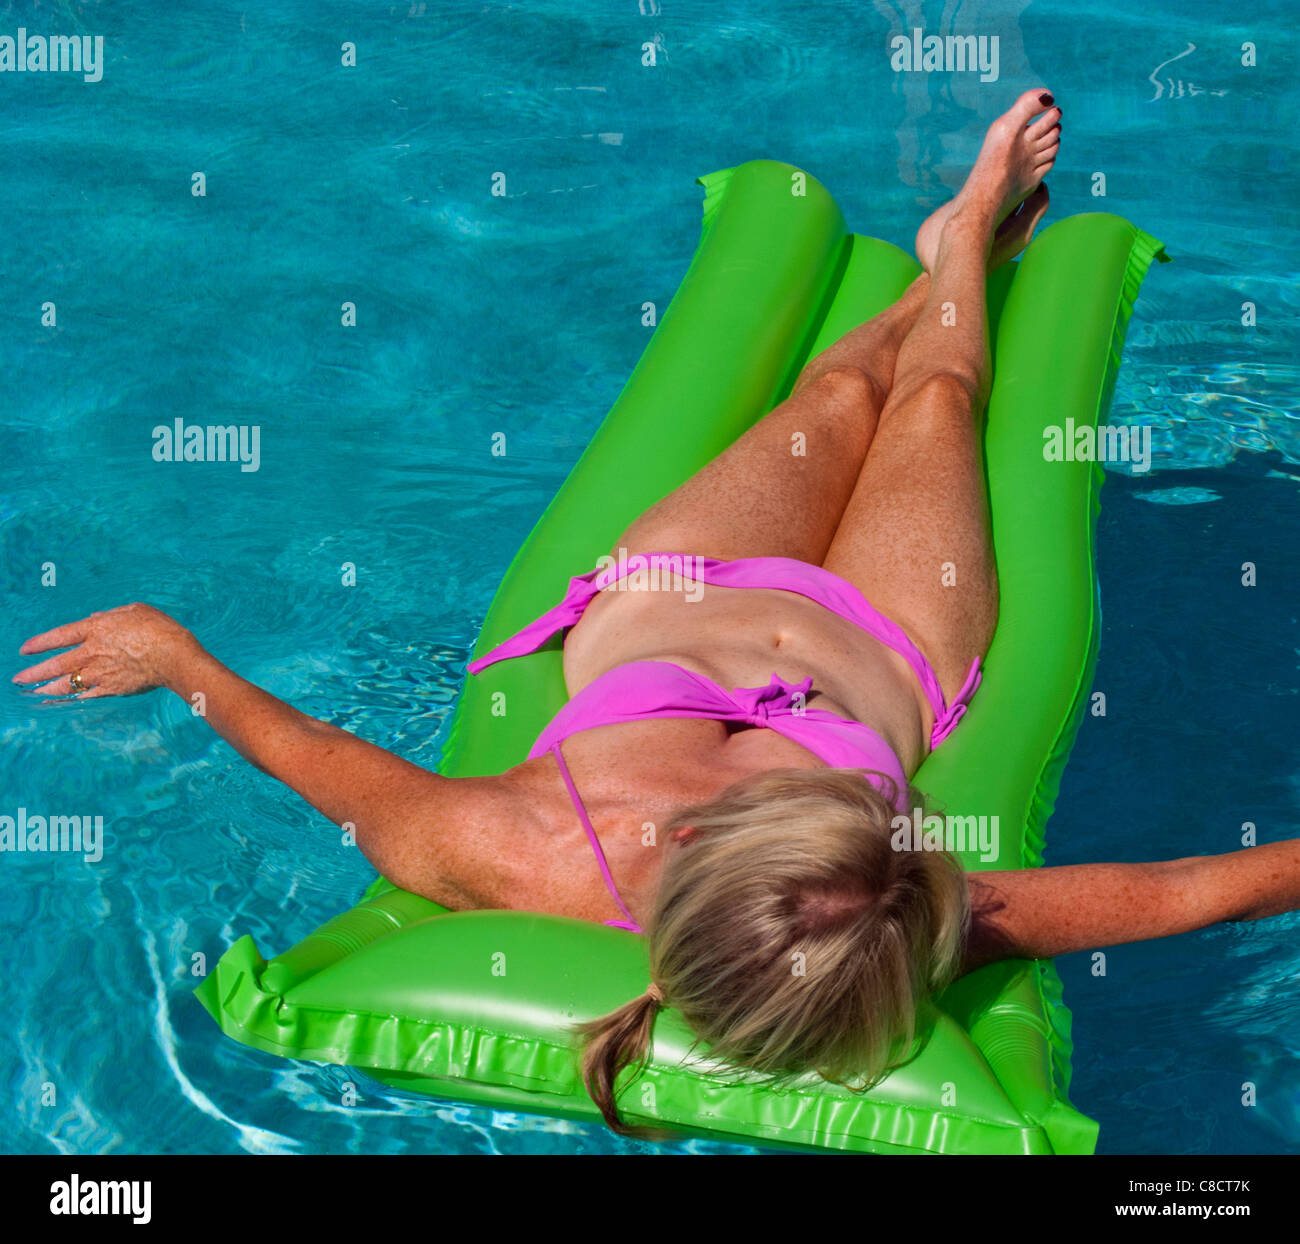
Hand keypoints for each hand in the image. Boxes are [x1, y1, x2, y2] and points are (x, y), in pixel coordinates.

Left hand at [13, 603, 201, 699]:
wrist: (174, 656)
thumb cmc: (159, 629)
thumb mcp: (135, 610)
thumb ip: (112, 614)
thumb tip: (96, 617)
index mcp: (96, 629)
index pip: (59, 636)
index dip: (40, 643)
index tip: (25, 649)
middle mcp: (92, 652)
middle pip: (56, 665)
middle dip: (34, 673)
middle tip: (19, 679)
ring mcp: (101, 673)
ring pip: (67, 684)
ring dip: (48, 690)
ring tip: (36, 694)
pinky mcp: (113, 688)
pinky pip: (87, 696)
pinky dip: (74, 699)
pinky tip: (66, 702)